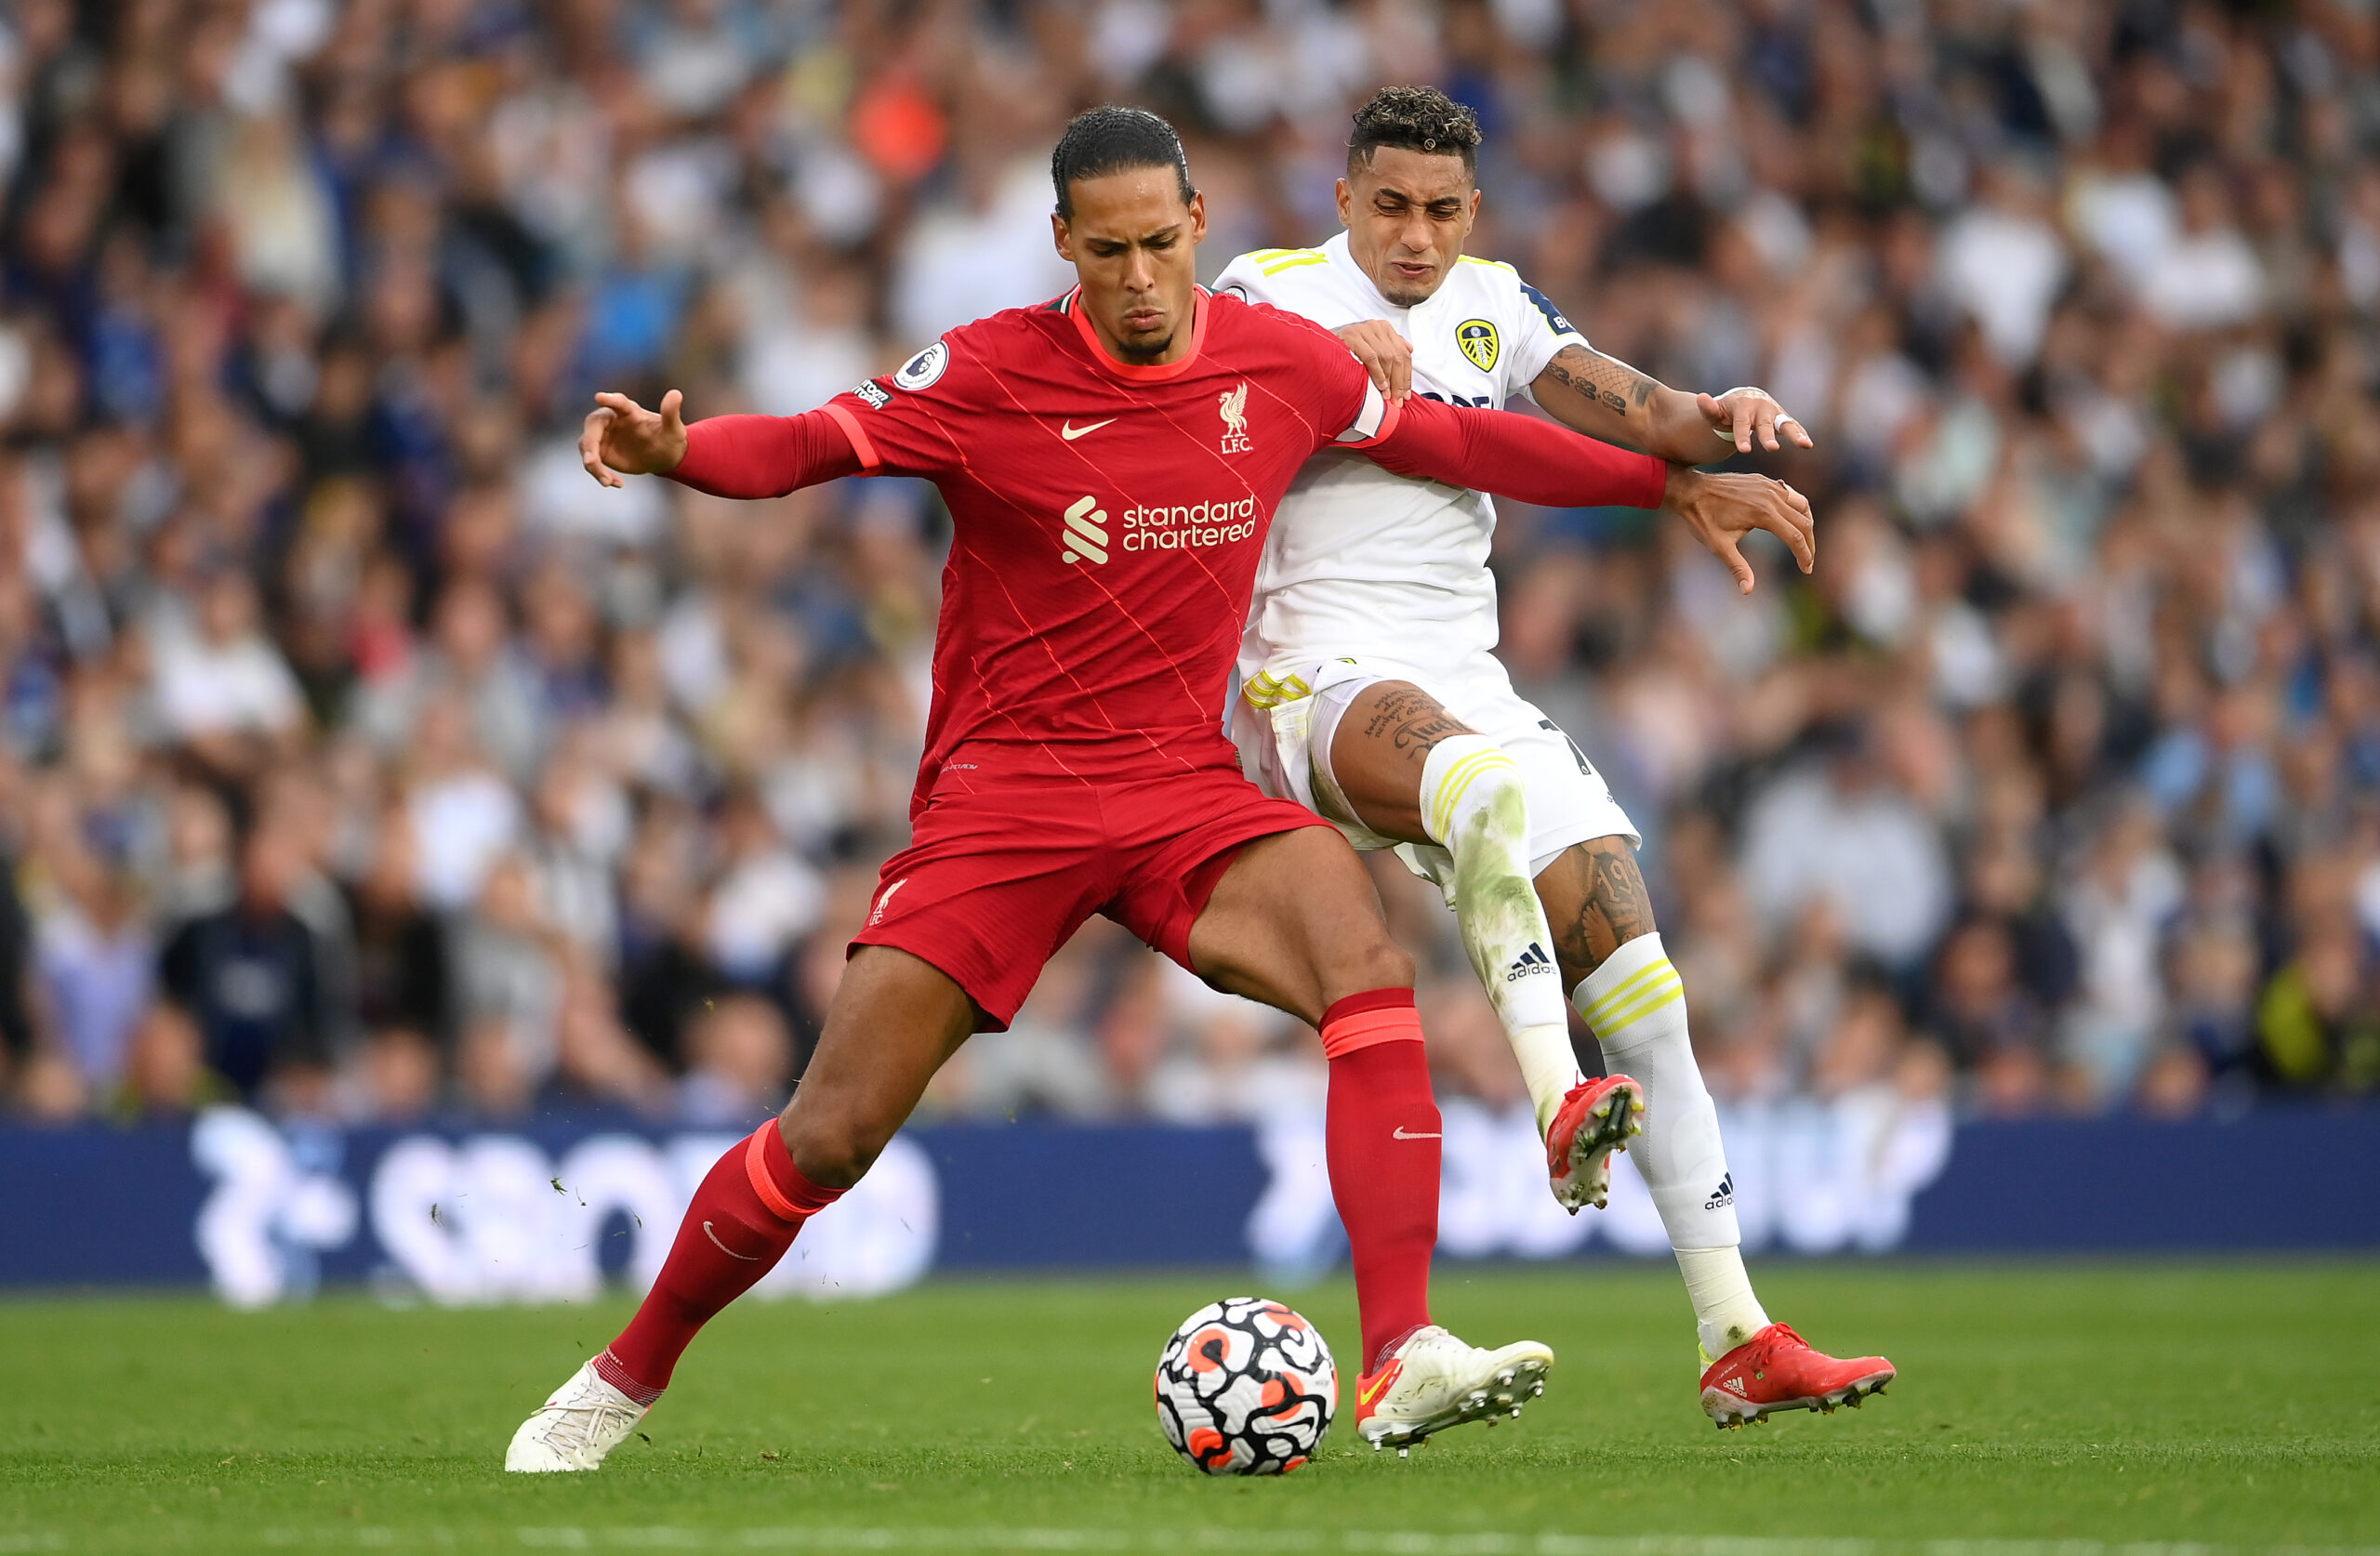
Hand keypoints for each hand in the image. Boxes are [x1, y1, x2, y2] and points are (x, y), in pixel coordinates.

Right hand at [580, 389, 688, 487]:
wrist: (662, 454)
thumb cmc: (668, 437)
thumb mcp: (674, 429)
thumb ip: (671, 413)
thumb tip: (676, 393)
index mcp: (628, 410)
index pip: (617, 402)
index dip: (609, 400)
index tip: (599, 397)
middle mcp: (610, 419)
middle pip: (592, 426)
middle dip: (590, 444)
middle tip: (591, 462)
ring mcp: (602, 435)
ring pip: (587, 447)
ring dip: (594, 465)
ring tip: (607, 481)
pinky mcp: (600, 452)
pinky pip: (592, 463)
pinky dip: (601, 474)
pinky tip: (618, 484)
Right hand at [1335, 320, 1412, 402]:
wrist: (1320, 346)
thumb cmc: (1346, 350)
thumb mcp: (1370, 347)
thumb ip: (1390, 346)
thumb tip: (1411, 349)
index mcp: (1383, 328)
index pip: (1402, 353)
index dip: (1407, 376)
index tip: (1406, 395)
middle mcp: (1375, 326)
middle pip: (1397, 356)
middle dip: (1400, 381)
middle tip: (1399, 400)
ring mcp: (1363, 329)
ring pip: (1387, 357)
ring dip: (1389, 380)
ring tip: (1388, 396)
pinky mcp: (1352, 336)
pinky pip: (1371, 357)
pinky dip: (1378, 373)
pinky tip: (1380, 385)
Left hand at [1664, 466, 1815, 594]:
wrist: (1691, 490)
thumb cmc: (1703, 519)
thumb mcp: (1719, 547)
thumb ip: (1738, 568)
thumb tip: (1748, 591)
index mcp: (1764, 514)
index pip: (1795, 538)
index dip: (1804, 555)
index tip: (1806, 570)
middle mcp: (1771, 497)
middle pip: (1803, 522)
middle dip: (1809, 543)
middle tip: (1808, 561)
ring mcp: (1769, 486)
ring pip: (1802, 504)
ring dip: (1807, 523)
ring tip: (1805, 541)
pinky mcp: (1764, 481)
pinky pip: (1789, 493)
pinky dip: (1797, 507)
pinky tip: (1792, 519)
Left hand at [1696, 386, 1813, 454]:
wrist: (1745, 399)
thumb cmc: (1726, 411)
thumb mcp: (1715, 412)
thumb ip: (1708, 409)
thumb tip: (1700, 398)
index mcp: (1743, 405)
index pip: (1742, 424)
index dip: (1742, 437)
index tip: (1745, 450)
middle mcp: (1761, 407)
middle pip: (1764, 424)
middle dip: (1767, 436)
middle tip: (1772, 449)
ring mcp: (1774, 412)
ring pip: (1785, 424)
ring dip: (1795, 434)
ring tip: (1805, 445)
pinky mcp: (1783, 418)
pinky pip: (1794, 426)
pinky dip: (1801, 434)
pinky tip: (1808, 444)